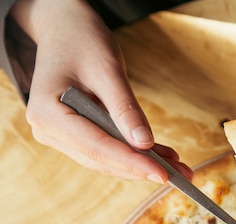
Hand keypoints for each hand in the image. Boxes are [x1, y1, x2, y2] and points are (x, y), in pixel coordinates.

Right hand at [10, 0, 191, 182]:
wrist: (65, 30)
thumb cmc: (83, 42)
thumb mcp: (108, 71)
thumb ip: (125, 109)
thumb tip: (144, 143)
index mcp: (48, 112)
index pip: (97, 145)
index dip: (132, 162)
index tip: (163, 174)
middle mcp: (48, 130)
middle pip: (102, 158)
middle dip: (142, 169)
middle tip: (180, 176)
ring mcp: (59, 135)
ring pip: (106, 159)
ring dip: (142, 165)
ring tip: (178, 168)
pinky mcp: (74, 135)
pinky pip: (106, 149)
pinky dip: (134, 154)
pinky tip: (163, 156)